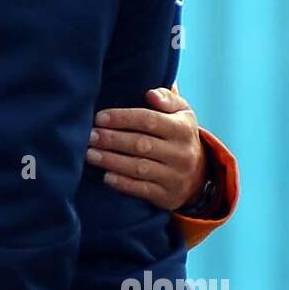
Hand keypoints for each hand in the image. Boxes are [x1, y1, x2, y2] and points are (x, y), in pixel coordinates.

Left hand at [85, 86, 205, 210]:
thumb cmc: (179, 136)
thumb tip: (150, 93)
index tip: (99, 117)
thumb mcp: (181, 113)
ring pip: (139, 168)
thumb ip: (167, 98)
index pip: (149, 120)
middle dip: (112, 140)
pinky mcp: (167, 196)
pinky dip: (123, 183)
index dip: (122, 118)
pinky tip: (106, 176)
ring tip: (90, 154)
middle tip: (89, 136)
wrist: (199, 175)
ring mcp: (175, 176)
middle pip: (141, 144)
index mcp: (182, 129)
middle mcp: (181, 153)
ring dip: (111, 161)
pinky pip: (142, 190)